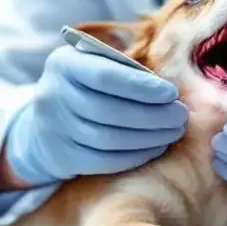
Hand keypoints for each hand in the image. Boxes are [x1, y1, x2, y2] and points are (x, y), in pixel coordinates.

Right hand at [4, 45, 188, 185]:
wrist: (45, 123)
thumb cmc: (85, 87)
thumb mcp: (95, 65)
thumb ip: (125, 70)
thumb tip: (171, 91)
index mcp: (64, 64)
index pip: (105, 76)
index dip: (142, 87)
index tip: (172, 93)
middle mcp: (53, 95)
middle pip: (109, 111)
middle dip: (153, 115)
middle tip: (181, 116)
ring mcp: (54, 129)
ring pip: (108, 139)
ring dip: (149, 137)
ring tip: (173, 131)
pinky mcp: (61, 157)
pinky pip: (104, 161)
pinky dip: (135, 156)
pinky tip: (156, 147)